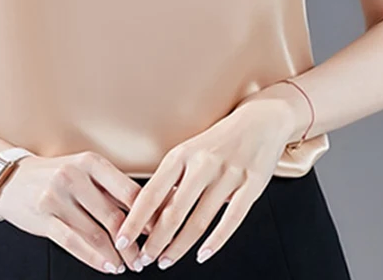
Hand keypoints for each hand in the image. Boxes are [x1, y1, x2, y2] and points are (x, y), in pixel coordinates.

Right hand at [0, 150, 152, 273]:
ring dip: (116, 255)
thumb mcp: (84, 171)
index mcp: (91, 162)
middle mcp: (74, 175)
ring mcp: (57, 196)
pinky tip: (107, 266)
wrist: (13, 178)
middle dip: (133, 242)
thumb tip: (148, 207)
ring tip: (127, 265)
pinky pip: (74, 242)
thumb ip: (111, 188)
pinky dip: (94, 258)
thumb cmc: (56, 175)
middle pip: (114, 216)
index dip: (147, 214)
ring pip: (96, 233)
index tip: (160, 231)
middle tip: (144, 257)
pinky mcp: (44, 217)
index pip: (128, 190)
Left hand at [113, 95, 295, 270]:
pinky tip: (202, 255)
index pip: (151, 192)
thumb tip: (149, 215)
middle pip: (174, 212)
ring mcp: (229, 174)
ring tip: (166, 260)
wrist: (260, 120)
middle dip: (156, 241)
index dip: (135, 219)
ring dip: (180, 246)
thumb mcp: (189, 152)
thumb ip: (173, 181)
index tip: (122, 239)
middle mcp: (203, 163)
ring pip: (200, 220)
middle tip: (143, 260)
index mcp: (181, 154)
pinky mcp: (253, 185)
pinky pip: (231, 220)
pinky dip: (215, 242)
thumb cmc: (218, 142)